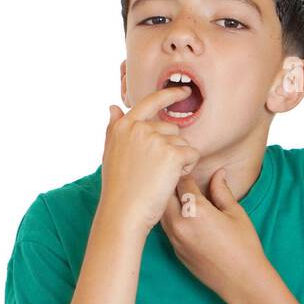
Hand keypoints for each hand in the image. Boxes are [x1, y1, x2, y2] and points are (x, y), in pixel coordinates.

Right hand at [98, 85, 201, 234]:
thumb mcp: (110, 154)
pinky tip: (171, 180)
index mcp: (123, 126)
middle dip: (171, 146)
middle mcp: (139, 128)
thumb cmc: (118, 188)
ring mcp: (156, 140)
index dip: (169, 94)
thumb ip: (114, 129)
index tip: (183, 91)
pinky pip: (192, 154)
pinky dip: (187, 168)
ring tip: (160, 177)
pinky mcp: (172, 154)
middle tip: (155, 170)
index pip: (150, 102)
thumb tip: (113, 107)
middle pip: (171, 128)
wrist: (123, 212)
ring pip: (183, 143)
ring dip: (179, 159)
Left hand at [160, 169, 272, 303]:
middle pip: (164, 194)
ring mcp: (174, 239)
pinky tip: (179, 213)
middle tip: (178, 176)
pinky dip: (169, 217)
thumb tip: (218, 173)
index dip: (184, 170)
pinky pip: (166, 227)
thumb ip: (221, 191)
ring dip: (167, 201)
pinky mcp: (174, 250)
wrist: (241, 281)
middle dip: (170, 184)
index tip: (187, 164)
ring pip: (161, 211)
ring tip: (176, 192)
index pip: (181, 181)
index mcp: (195, 210)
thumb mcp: (235, 213)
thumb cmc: (244, 246)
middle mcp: (179, 223)